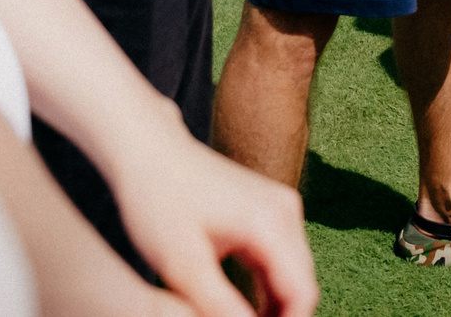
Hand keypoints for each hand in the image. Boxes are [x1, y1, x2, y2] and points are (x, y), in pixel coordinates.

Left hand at [111, 133, 316, 316]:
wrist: (148, 150)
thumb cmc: (158, 200)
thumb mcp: (182, 264)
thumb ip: (219, 305)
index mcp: (270, 223)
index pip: (302, 292)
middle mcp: (286, 212)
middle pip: (302, 284)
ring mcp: (281, 208)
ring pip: (293, 274)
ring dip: (276, 307)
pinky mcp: (270, 211)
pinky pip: (281, 260)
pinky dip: (268, 288)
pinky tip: (241, 310)